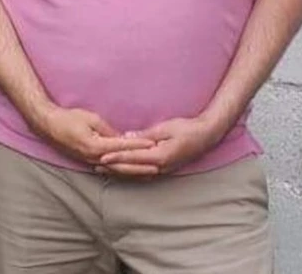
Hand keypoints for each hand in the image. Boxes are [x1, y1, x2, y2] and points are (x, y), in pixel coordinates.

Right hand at [36, 106, 158, 171]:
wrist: (48, 125)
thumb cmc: (69, 118)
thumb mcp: (92, 119)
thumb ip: (108, 130)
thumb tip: (122, 138)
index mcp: (95, 146)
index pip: (122, 147)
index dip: (139, 145)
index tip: (153, 144)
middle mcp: (93, 158)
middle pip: (121, 165)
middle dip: (140, 167)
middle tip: (158, 168)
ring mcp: (89, 162)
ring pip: (115, 171)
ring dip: (132, 173)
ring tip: (149, 175)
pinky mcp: (87, 162)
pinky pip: (107, 170)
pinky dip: (120, 172)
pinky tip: (129, 173)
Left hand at [96, 116, 222, 177]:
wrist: (206, 136)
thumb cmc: (186, 128)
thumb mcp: (165, 128)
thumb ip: (145, 135)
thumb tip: (127, 138)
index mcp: (160, 156)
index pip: (132, 158)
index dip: (116, 157)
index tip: (101, 157)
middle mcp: (160, 167)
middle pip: (132, 170)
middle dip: (113, 168)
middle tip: (95, 165)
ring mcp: (163, 170)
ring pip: (136, 174)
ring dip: (120, 172)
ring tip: (104, 170)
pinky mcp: (165, 168)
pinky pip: (144, 173)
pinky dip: (131, 173)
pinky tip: (122, 172)